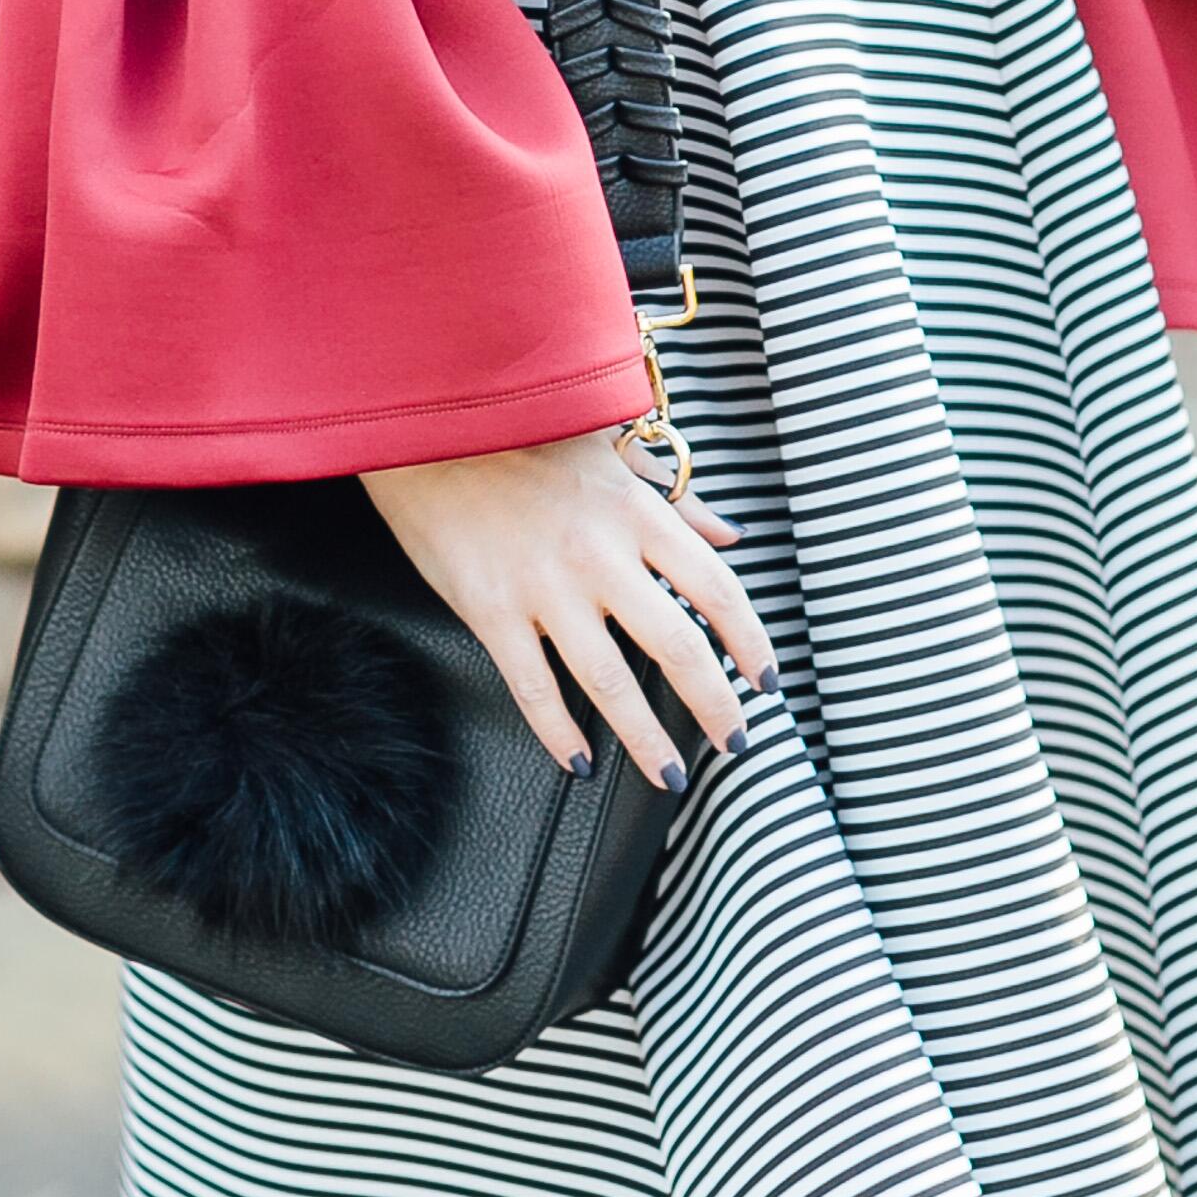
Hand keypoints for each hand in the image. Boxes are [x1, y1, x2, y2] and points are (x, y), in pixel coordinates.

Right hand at [360, 423, 777, 785]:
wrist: (431, 423)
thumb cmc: (524, 430)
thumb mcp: (612, 448)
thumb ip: (675, 497)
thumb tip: (730, 535)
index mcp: (636, 512)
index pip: (716, 588)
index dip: (751, 640)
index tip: (766, 678)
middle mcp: (600, 554)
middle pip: (678, 646)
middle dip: (716, 706)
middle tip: (735, 742)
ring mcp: (544, 587)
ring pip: (611, 683)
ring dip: (647, 739)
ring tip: (669, 774)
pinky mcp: (491, 610)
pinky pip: (533, 687)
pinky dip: (559, 733)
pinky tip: (579, 762)